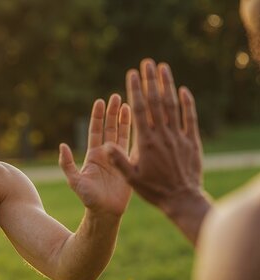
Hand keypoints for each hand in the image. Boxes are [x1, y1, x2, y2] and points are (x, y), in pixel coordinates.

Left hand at [59, 94, 131, 216]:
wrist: (106, 212)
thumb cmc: (88, 198)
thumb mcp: (75, 180)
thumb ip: (67, 164)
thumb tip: (62, 145)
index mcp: (93, 155)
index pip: (95, 130)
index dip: (98, 116)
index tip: (100, 101)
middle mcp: (106, 154)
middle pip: (109, 128)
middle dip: (112, 112)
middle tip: (116, 96)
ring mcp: (119, 159)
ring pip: (122, 134)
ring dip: (125, 120)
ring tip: (129, 103)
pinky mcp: (130, 165)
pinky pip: (134, 147)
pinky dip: (137, 136)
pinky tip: (142, 124)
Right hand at [106, 58, 211, 244]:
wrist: (182, 199)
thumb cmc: (154, 190)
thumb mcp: (131, 178)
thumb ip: (118, 160)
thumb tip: (106, 145)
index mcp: (146, 142)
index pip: (140, 110)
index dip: (135, 90)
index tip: (131, 74)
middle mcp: (162, 135)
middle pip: (156, 102)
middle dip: (150, 80)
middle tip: (146, 62)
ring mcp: (178, 136)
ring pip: (172, 105)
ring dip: (167, 85)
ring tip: (163, 68)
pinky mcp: (191, 141)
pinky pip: (190, 117)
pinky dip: (187, 103)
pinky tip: (183, 90)